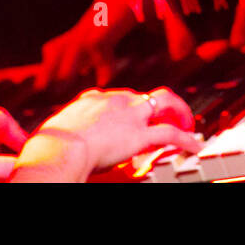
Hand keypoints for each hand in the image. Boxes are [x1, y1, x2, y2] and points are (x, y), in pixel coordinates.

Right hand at [31, 87, 202, 176]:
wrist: (59, 148)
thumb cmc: (49, 145)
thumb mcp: (52, 132)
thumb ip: (60, 132)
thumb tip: (50, 142)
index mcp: (90, 100)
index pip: (113, 97)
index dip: (124, 107)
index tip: (128, 117)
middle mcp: (112, 101)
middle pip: (141, 96)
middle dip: (155, 106)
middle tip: (164, 116)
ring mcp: (128, 115)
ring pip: (163, 102)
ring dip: (178, 112)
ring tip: (186, 124)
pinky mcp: (139, 134)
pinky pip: (171, 133)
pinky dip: (186, 139)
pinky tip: (194, 145)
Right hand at [36, 0, 194, 88]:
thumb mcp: (167, 3)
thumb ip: (177, 30)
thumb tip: (182, 55)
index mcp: (116, 12)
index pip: (100, 36)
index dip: (100, 57)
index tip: (104, 80)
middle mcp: (95, 17)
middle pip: (75, 43)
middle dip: (67, 67)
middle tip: (60, 93)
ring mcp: (84, 22)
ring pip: (63, 43)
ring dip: (51, 64)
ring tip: (39, 87)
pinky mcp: (80, 27)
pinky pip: (61, 43)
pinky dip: (51, 60)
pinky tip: (43, 79)